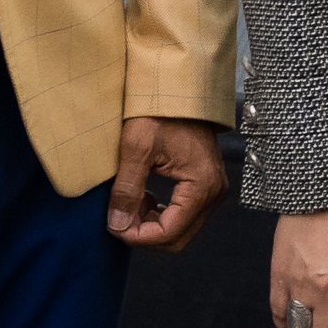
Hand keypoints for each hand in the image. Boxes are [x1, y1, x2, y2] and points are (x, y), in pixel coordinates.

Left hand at [109, 115, 228, 250]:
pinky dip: (160, 214)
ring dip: (152, 224)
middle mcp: (213, 193)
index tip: (113, 225)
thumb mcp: (136, 148)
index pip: (169, 233)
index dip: (138, 236)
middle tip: (119, 215)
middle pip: (177, 238)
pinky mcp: (206, 185)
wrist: (180, 89)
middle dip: (145, 233)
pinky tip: (144, 196)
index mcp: (201, 186)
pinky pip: (184, 214)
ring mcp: (212, 189)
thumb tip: (118, 225)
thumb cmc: (161, 111)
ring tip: (130, 201)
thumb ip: (127, 190)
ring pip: (180, 229)